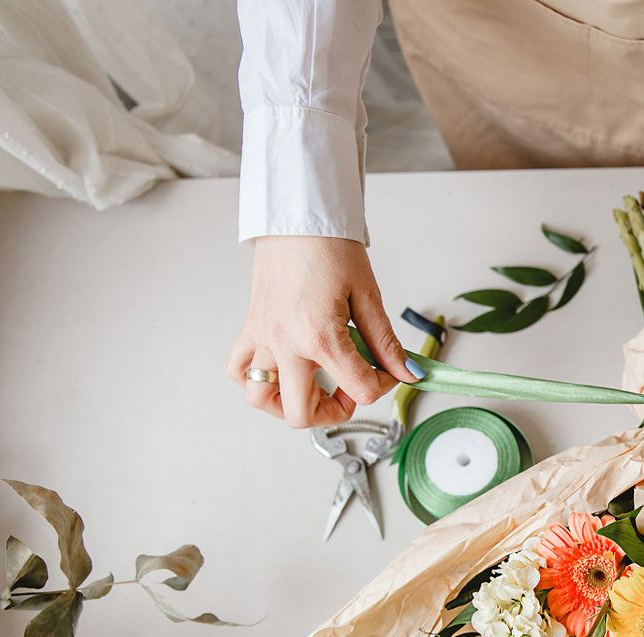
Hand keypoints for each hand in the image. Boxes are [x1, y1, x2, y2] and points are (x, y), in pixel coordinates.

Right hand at [226, 236, 414, 427]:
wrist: (297, 217)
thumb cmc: (330, 247)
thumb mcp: (368, 296)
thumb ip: (385, 342)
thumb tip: (407, 372)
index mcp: (319, 336)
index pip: (359, 389)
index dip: (383, 385)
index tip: (387, 368)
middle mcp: (285, 343)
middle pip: (301, 412)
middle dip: (333, 412)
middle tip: (349, 391)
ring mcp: (263, 338)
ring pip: (260, 399)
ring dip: (288, 405)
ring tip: (313, 388)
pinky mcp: (250, 328)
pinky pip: (237, 369)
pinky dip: (254, 380)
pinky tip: (281, 372)